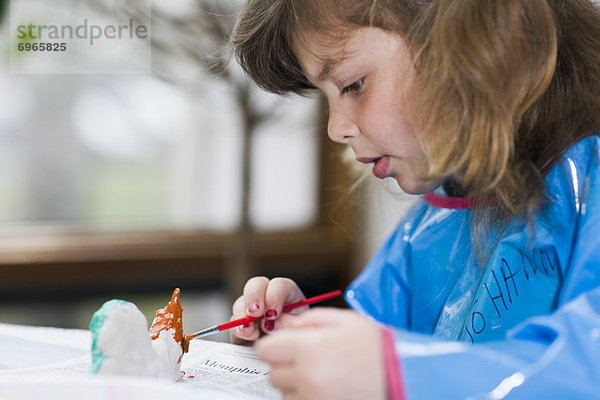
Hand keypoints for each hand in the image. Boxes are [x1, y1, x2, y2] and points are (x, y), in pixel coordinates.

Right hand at [230, 276, 305, 344]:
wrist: (289, 359)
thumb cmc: (297, 339)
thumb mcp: (299, 331)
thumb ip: (287, 324)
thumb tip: (272, 323)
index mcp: (289, 295)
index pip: (280, 285)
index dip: (274, 296)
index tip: (272, 314)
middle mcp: (269, 298)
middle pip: (257, 284)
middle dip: (254, 297)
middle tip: (255, 314)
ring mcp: (253, 310)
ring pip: (241, 302)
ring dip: (243, 315)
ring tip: (251, 332)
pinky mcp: (242, 325)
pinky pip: (234, 322)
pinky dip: (238, 328)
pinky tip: (248, 336)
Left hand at [255, 308, 385, 399]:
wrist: (403, 375)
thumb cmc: (375, 347)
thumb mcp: (343, 321)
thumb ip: (308, 320)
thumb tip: (285, 325)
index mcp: (309, 349)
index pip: (265, 350)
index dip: (274, 345)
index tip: (284, 345)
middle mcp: (307, 378)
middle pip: (273, 373)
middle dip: (284, 365)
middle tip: (306, 359)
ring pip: (284, 393)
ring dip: (294, 384)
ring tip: (320, 374)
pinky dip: (305, 397)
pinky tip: (325, 387)